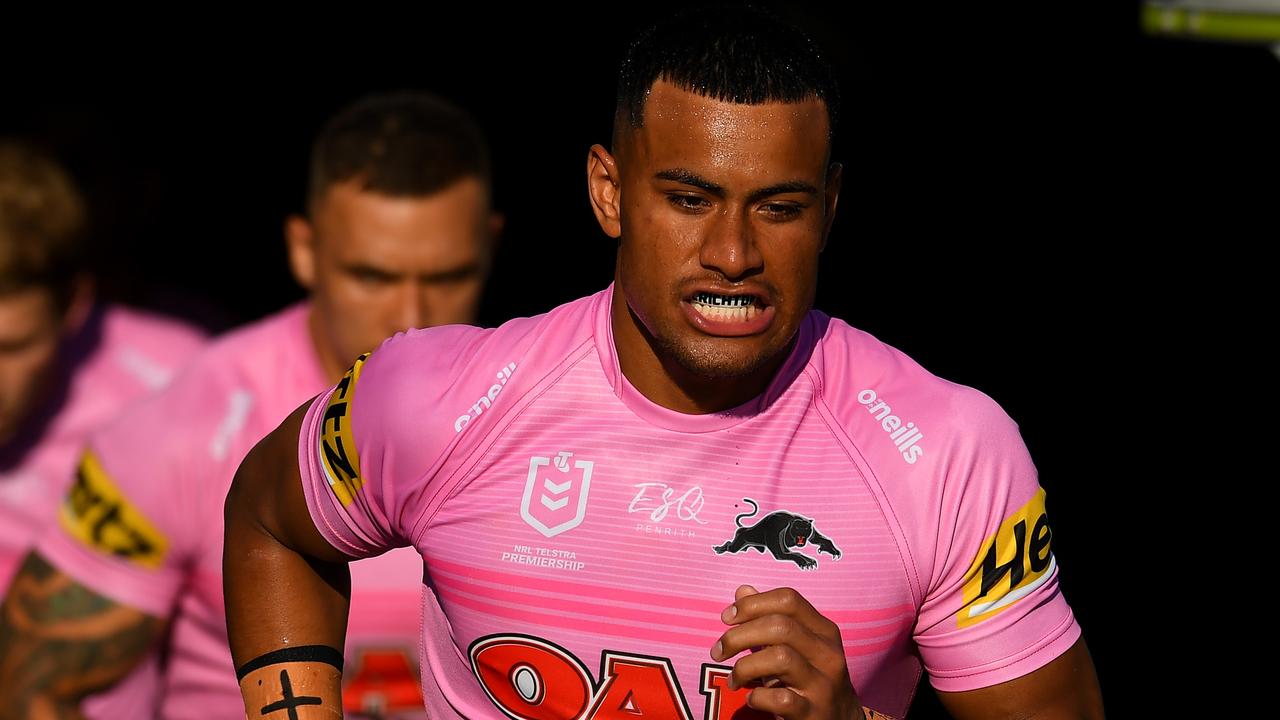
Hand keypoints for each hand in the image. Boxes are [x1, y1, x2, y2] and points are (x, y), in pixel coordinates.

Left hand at [710, 585, 862, 719]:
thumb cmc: (809, 678)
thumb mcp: (796, 646)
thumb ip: (769, 618)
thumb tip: (742, 591)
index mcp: (824, 631)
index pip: (788, 600)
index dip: (753, 604)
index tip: (727, 617)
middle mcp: (828, 654)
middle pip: (780, 626)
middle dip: (740, 636)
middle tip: (718, 651)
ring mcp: (823, 684)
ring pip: (780, 658)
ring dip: (744, 667)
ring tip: (733, 679)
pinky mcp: (813, 713)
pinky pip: (781, 699)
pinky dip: (758, 697)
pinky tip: (752, 699)